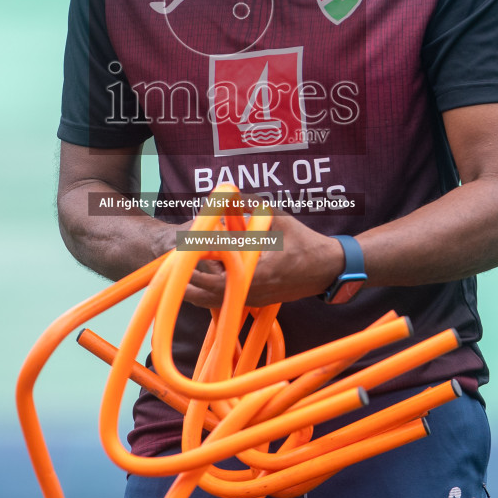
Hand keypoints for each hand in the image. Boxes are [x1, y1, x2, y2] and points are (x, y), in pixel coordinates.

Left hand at [182, 204, 344, 307]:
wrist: (326, 269)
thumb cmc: (306, 243)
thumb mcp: (279, 219)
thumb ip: (251, 206)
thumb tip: (227, 195)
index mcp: (260, 272)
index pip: (220, 275)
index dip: (198, 266)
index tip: (183, 251)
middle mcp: (255, 291)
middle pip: (210, 294)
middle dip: (189, 282)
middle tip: (171, 265)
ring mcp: (254, 300)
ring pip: (215, 302)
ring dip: (195, 289)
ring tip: (177, 273)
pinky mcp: (255, 302)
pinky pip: (224, 302)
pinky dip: (208, 293)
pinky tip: (196, 281)